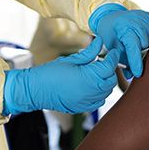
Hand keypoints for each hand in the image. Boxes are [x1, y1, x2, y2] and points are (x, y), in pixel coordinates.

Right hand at [3, 38, 119, 115]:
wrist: (35, 90)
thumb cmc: (50, 73)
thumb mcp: (71, 59)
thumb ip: (89, 52)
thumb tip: (99, 41)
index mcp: (88, 77)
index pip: (109, 66)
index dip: (112, 57)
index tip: (112, 52)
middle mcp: (91, 91)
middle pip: (111, 80)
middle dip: (110, 70)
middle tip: (104, 61)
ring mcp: (88, 102)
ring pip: (107, 91)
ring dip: (105, 82)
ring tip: (97, 73)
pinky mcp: (84, 108)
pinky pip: (100, 101)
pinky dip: (100, 93)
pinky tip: (92, 85)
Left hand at [89, 4, 148, 77]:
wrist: (110, 17)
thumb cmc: (110, 34)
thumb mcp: (112, 48)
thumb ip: (122, 61)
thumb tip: (129, 75)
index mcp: (123, 27)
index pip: (133, 48)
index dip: (136, 62)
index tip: (138, 73)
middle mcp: (134, 20)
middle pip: (144, 45)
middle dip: (139, 50)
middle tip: (129, 47)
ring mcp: (143, 17)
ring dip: (144, 44)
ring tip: (134, 40)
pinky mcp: (148, 16)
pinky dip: (148, 37)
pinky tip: (140, 35)